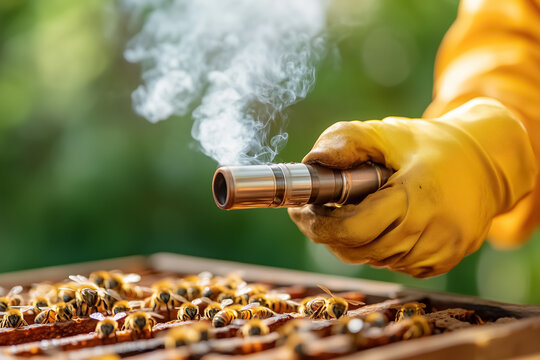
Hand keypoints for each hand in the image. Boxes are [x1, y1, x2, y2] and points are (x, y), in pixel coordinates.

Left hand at [289, 98, 535, 276]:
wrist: (484, 163)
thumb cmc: (429, 146)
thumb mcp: (388, 133)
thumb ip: (348, 141)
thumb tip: (312, 162)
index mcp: (415, 197)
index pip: (352, 228)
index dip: (318, 224)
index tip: (300, 211)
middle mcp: (430, 231)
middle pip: (358, 249)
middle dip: (329, 233)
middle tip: (316, 212)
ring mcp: (440, 251)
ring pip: (374, 259)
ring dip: (352, 242)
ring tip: (348, 213)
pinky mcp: (444, 261)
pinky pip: (395, 265)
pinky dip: (377, 249)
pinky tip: (378, 226)